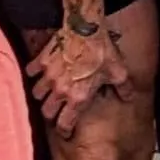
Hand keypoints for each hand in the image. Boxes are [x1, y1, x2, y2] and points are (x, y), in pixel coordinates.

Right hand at [27, 20, 128, 137]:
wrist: (86, 27)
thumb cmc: (102, 52)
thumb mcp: (119, 72)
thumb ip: (123, 89)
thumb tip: (129, 98)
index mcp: (78, 97)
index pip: (65, 123)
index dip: (64, 130)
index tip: (65, 131)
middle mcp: (60, 90)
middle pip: (46, 111)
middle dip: (50, 114)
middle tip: (56, 112)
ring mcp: (48, 75)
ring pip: (36, 94)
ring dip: (42, 96)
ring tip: (47, 94)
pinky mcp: (42, 60)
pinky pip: (31, 73)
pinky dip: (33, 75)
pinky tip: (39, 73)